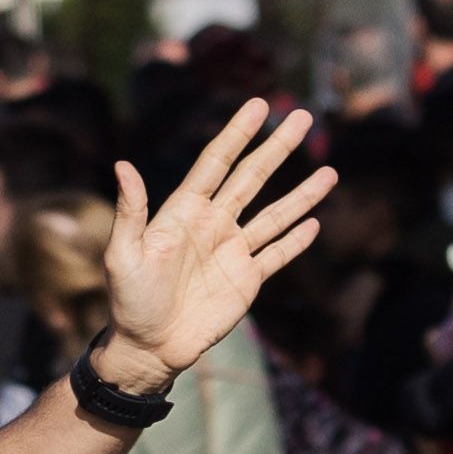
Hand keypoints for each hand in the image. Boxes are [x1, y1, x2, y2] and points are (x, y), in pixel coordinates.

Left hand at [101, 100, 336, 381]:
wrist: (149, 347)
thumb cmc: (129, 301)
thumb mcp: (122, 255)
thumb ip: (130, 211)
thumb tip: (123, 164)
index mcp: (184, 212)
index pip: (216, 163)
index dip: (237, 134)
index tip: (259, 106)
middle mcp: (213, 224)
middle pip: (251, 178)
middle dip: (277, 148)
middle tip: (303, 117)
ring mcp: (232, 251)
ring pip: (274, 214)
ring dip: (302, 194)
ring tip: (330, 171)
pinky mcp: (246, 280)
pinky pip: (276, 255)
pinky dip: (296, 240)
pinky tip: (314, 223)